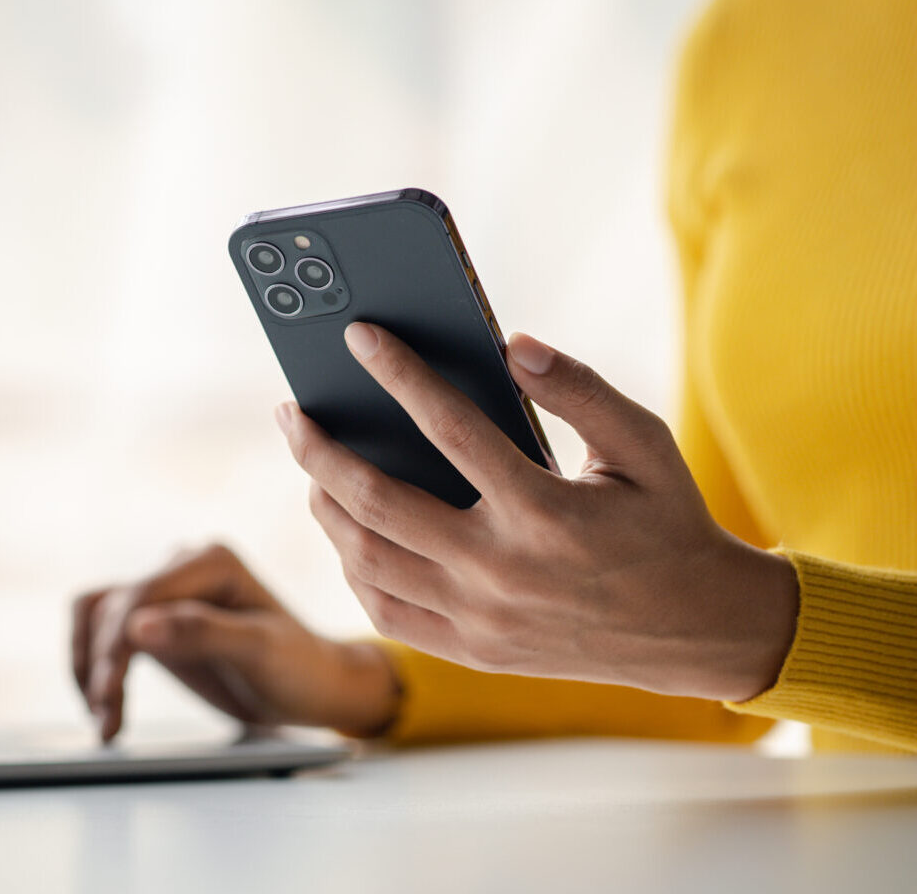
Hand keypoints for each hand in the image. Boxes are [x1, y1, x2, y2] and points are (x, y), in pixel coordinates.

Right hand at [71, 543, 400, 741]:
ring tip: (101, 718)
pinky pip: (106, 635)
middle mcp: (183, 567)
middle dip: (100, 665)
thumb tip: (137, 627)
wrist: (314, 688)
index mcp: (210, 562)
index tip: (107, 692)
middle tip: (104, 717)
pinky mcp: (157, 622)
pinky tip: (104, 708)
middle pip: (112, 609)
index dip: (113, 644)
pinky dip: (97, 669)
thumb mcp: (259, 651)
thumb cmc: (299, 667)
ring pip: (98, 619)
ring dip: (89, 666)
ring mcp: (167, 594)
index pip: (139, 595)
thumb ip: (201, 633)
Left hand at [276, 323, 797, 702]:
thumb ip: (580, 390)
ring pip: (368, 561)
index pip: (449, 428)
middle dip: (320, 451)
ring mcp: (481, 619)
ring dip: (325, 507)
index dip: (399, 374)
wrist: (697, 631)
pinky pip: (386, 610)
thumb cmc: (668, 523)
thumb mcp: (645, 445)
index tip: (359, 336)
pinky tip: (345, 529)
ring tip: (311, 466)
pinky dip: (353, 567)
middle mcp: (502, 570)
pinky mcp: (474, 651)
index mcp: (544, 512)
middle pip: (378, 503)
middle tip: (290, 412)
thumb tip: (510, 344)